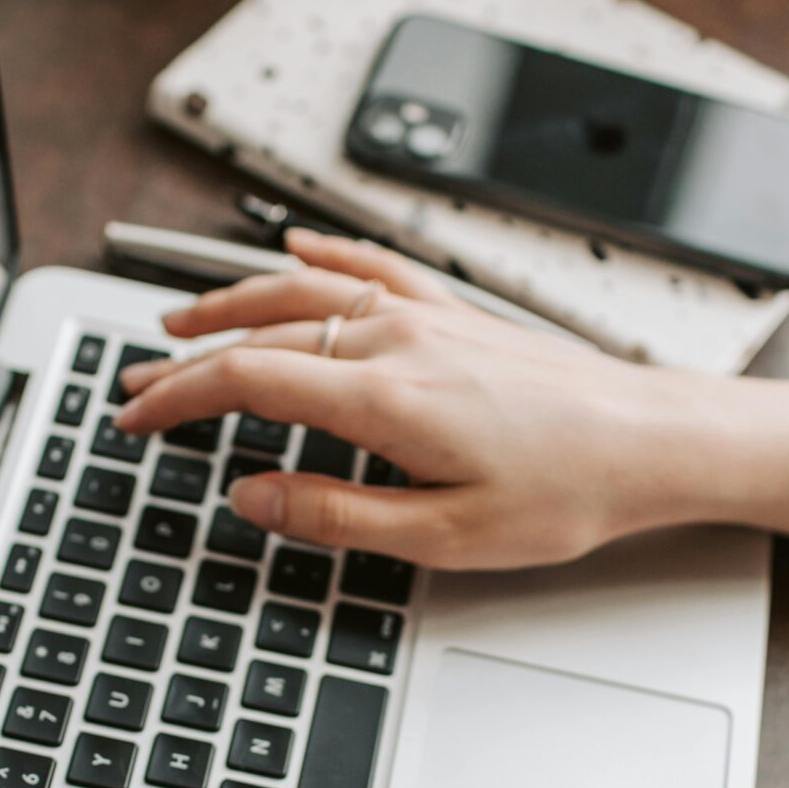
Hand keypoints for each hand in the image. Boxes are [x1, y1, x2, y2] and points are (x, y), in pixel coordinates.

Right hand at [114, 229, 732, 571]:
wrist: (654, 442)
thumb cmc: (568, 492)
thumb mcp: (444, 536)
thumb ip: (336, 514)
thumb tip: (253, 497)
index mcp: (386, 398)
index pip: (248, 382)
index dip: (178, 399)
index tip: (134, 418)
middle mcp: (400, 340)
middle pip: (263, 333)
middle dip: (187, 359)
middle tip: (137, 387)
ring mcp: (429, 318)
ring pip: (306, 292)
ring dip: (233, 303)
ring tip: (181, 323)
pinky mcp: (459, 314)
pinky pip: (375, 268)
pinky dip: (324, 257)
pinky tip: (295, 251)